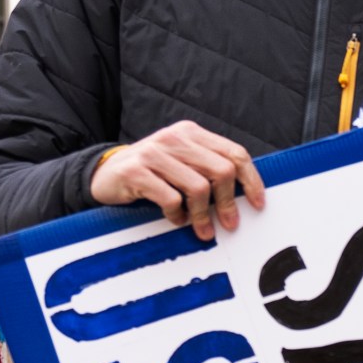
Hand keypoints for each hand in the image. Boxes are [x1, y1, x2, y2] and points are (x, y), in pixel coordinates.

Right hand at [89, 121, 265, 240]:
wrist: (104, 173)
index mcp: (191, 133)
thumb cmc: (151, 173)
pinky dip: (177, 215)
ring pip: (198, 188)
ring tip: (201, 229)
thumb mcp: (181, 162)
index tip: (258, 204)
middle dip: (229, 203)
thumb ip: (207, 169)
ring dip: (203, 215)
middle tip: (229, 225)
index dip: (251, 180)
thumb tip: (244, 196)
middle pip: (221, 171)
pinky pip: (170, 199)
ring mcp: (154, 152)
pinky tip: (174, 219)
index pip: (234, 153)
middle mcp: (175, 137)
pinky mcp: (137, 171)